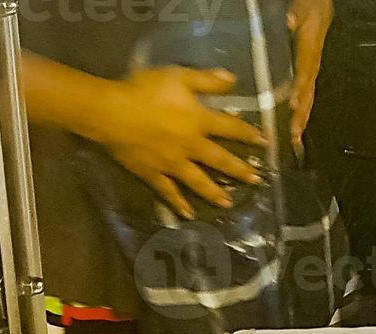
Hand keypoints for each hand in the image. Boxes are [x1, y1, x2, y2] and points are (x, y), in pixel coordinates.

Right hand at [89, 67, 266, 218]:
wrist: (111, 113)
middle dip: (239, 170)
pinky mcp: (152, 174)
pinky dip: (178, 204)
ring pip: (198, 181)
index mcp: (198, 121)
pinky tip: (187, 215)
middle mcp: (190, 146)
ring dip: (214, 193)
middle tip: (256, 181)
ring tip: (227, 204)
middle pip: (219, 160)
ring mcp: (172, 164)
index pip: (230, 128)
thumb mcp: (178, 76)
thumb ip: (206, 80)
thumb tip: (233, 80)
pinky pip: (168, 192)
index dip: (248, 134)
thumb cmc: (144, 91)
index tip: (264, 143)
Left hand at [287, 0, 332, 149]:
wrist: (320, 6)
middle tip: (295, 135)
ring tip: (296, 138)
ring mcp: (312, 69)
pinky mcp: (309, 71)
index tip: (294, 104)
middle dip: (302, 115)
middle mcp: (313, 62)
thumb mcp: (302, 8)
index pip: (305, 72)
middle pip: (309, 93)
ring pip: (309, 97)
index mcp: (310, 49)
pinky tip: (296, 123)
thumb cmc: (312, 8)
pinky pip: (307, 93)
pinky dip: (302, 110)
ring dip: (303, 117)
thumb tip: (291, 21)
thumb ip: (296, 17)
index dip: (300, 89)